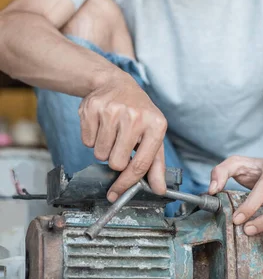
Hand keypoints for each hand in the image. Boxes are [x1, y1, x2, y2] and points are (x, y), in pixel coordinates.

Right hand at [78, 70, 166, 199]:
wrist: (116, 84)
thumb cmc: (138, 113)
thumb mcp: (152, 134)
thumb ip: (155, 164)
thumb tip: (159, 189)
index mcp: (156, 125)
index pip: (141, 164)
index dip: (127, 183)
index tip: (116, 194)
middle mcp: (135, 116)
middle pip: (116, 163)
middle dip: (115, 159)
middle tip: (120, 144)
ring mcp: (113, 110)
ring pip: (99, 154)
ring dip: (103, 148)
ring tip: (112, 132)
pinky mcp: (93, 108)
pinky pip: (87, 142)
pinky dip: (92, 138)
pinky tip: (101, 124)